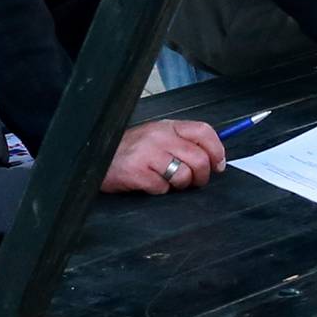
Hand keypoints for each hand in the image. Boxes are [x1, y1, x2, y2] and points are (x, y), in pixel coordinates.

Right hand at [103, 118, 225, 194]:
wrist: (97, 158)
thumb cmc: (129, 151)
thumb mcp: (157, 138)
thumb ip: (182, 143)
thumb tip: (212, 158)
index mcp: (167, 126)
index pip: (203, 132)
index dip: (217, 151)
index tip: (218, 164)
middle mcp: (159, 137)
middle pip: (199, 158)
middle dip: (201, 176)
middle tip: (194, 181)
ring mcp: (148, 154)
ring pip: (184, 175)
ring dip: (180, 185)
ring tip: (167, 181)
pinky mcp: (138, 172)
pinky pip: (163, 188)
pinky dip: (159, 190)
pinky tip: (149, 183)